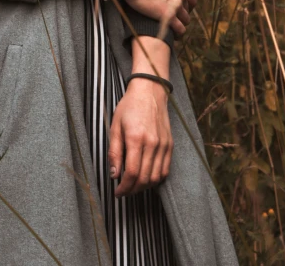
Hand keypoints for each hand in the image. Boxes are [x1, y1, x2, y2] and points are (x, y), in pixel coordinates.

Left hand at [108, 78, 172, 196]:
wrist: (149, 91)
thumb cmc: (129, 107)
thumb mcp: (115, 126)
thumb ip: (114, 152)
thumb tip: (114, 174)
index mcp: (136, 138)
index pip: (132, 173)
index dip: (124, 188)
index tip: (117, 192)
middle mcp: (152, 143)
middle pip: (145, 179)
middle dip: (132, 190)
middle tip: (123, 191)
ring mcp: (163, 145)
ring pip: (156, 178)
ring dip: (144, 187)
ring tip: (134, 186)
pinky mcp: (170, 145)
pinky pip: (165, 170)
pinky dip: (156, 179)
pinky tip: (147, 177)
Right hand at [110, 0, 194, 36]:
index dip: (186, 5)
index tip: (180, 8)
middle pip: (188, 9)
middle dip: (183, 14)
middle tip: (175, 19)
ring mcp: (176, 4)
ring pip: (186, 19)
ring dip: (181, 24)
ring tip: (174, 29)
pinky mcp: (168, 15)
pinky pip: (180, 28)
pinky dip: (178, 33)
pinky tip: (173, 35)